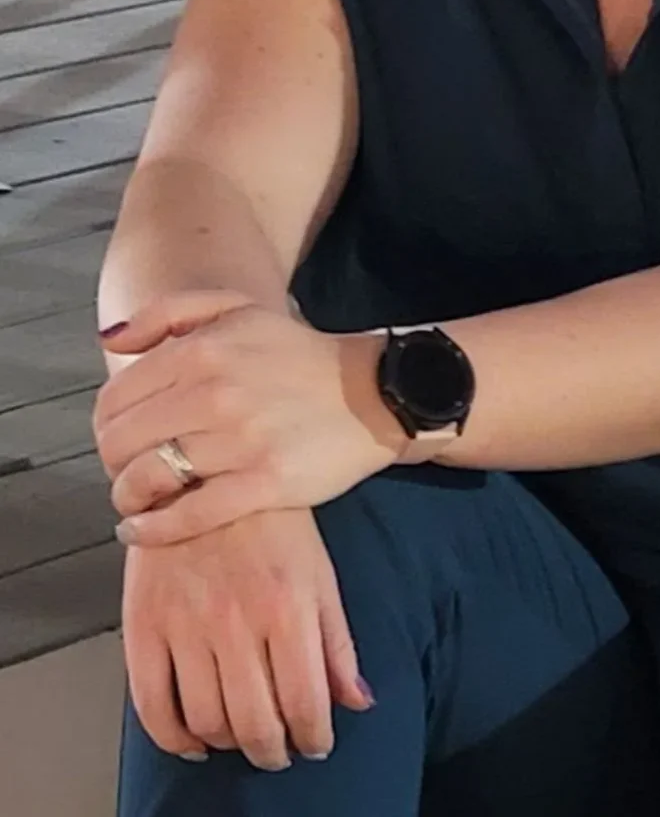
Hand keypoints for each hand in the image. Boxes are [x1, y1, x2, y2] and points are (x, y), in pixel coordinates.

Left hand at [94, 289, 405, 544]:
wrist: (373, 393)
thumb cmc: (297, 354)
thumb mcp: (238, 309)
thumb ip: (168, 313)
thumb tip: (110, 341)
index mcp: (202, 349)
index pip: (114, 398)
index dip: (106, 424)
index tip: (120, 436)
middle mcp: (214, 393)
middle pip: (121, 442)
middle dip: (113, 461)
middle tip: (128, 468)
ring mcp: (239, 441)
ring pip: (148, 480)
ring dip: (129, 495)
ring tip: (136, 498)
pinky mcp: (265, 483)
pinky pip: (188, 516)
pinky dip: (152, 529)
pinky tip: (139, 529)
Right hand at [123, 507, 374, 770]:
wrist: (203, 469)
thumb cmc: (270, 519)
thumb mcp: (318, 570)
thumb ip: (337, 641)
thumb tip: (358, 701)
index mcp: (287, 605)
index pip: (304, 702)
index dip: (313, 736)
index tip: (314, 742)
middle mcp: (236, 621)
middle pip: (254, 723)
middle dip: (272, 750)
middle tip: (278, 750)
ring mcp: (186, 623)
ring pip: (206, 720)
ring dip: (228, 743)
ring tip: (240, 736)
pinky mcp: (144, 622)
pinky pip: (151, 704)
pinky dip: (172, 737)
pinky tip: (191, 738)